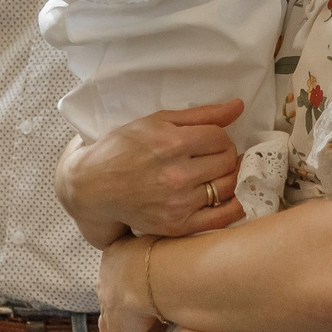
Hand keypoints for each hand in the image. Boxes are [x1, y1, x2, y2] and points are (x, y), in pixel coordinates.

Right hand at [57, 101, 244, 240]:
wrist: (94, 186)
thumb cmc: (123, 148)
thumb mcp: (157, 121)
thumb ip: (200, 114)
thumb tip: (238, 106)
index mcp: (172, 143)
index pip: (220, 137)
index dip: (219, 136)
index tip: (210, 140)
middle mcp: (177, 174)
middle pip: (227, 161)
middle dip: (225, 155)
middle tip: (212, 156)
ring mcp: (178, 203)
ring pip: (227, 186)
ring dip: (227, 177)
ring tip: (214, 173)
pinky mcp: (177, 225)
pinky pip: (221, 218)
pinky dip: (233, 206)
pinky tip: (228, 196)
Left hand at [96, 235, 168, 331]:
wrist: (149, 274)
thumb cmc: (158, 249)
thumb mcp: (153, 236)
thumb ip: (155, 240)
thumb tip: (169, 232)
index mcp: (112, 258)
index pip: (113, 268)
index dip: (124, 277)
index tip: (138, 280)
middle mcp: (105, 285)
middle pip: (105, 295)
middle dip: (117, 300)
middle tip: (135, 305)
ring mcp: (110, 311)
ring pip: (109, 323)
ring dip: (125, 326)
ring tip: (144, 331)